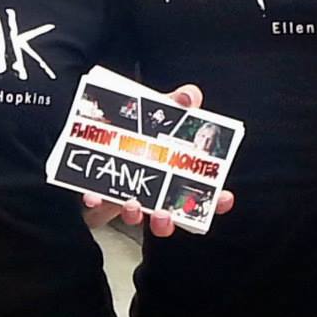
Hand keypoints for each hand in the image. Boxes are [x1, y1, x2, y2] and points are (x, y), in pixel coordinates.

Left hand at [80, 83, 237, 235]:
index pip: (202, 195)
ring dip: (136, 215)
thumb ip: (175, 105)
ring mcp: (126, 198)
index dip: (215, 200)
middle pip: (168, 216)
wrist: (93, 133)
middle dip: (168, 220)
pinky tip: (93, 197)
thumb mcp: (156, 113)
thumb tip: (189, 96)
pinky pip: (97, 207)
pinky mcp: (100, 199)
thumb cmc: (136, 130)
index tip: (223, 198)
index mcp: (173, 174)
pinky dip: (95, 203)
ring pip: (136, 216)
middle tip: (166, 214)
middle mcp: (153, 192)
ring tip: (133, 204)